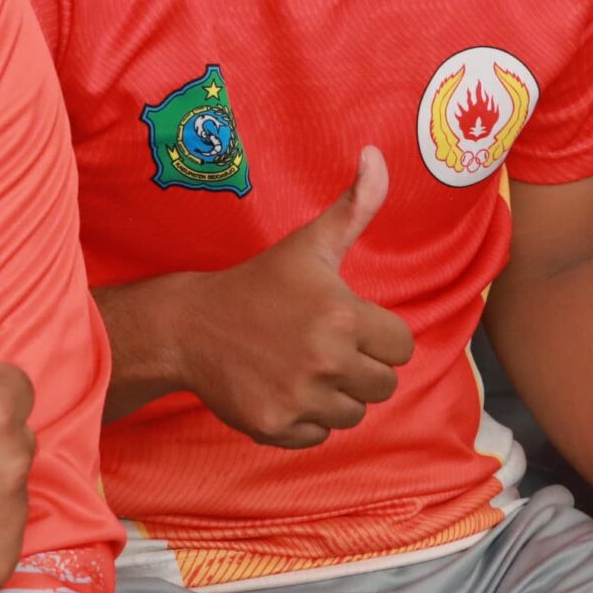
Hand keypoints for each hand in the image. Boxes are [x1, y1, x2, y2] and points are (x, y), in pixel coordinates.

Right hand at [175, 148, 415, 448]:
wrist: (190, 327)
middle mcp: (325, 359)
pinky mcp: (275, 426)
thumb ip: (355, 205)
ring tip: (304, 367)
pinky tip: (284, 389)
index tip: (349, 324)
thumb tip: (376, 155)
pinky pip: (319, 437)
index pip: (402, 347)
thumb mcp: (310, 244)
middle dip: (361, 368)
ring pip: (354, 415)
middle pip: (383, 385)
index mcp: (342, 315)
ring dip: (336, 396)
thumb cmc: (259, 284)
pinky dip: (307, 420)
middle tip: (325, 347)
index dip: (380, 336)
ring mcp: (299, 397)